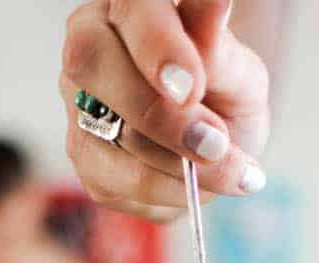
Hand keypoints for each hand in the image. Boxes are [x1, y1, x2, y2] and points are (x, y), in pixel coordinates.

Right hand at [60, 0, 268, 213]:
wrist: (216, 150)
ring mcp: (79, 102)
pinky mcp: (85, 155)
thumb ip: (221, 51)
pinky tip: (195, 183)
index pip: (131, 8)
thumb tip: (217, 4)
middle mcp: (91, 45)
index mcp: (130, 7)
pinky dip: (169, 189)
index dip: (158, 47)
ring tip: (228, 168)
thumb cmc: (224, 98)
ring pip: (115, 133)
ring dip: (180, 163)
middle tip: (215, 145)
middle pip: (94, 65)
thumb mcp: (239, 74)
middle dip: (163, 117)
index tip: (192, 88)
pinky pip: (121, 180)